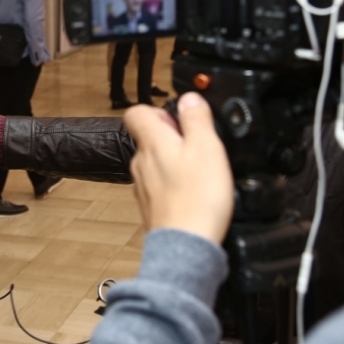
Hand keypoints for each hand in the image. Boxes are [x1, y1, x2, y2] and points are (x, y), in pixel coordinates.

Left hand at [123, 93, 233, 244]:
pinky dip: (176, 184)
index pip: (136, 112)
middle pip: (150, 137)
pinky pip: (161, 184)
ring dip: (176, 161)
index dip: (158, 109)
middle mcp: (141, 162)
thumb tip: (190, 97)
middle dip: (174, 136)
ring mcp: (143, 185)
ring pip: (156, 162)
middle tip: (200, 147)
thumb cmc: (197, 199)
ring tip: (201, 172)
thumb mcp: (207, 147)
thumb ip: (196, 118)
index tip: (180, 118)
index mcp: (152, 142)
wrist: (188, 245)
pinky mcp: (152, 205)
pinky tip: (196, 193)